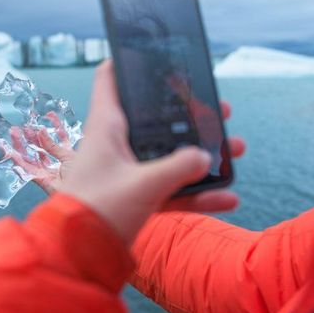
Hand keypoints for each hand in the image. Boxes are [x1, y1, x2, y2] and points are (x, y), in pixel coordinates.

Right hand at [8, 112, 75, 193]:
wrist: (82, 194)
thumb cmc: (83, 176)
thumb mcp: (69, 156)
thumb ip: (53, 145)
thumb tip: (41, 131)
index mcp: (68, 156)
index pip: (61, 137)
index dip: (55, 126)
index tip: (49, 115)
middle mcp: (57, 163)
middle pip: (41, 147)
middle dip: (32, 136)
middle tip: (24, 126)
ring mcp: (48, 172)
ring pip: (31, 156)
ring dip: (21, 145)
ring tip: (13, 133)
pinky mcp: (40, 181)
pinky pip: (26, 170)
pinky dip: (17, 161)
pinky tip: (9, 151)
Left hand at [53, 60, 243, 243]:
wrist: (77, 259)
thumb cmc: (98, 211)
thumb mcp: (144, 185)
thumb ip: (179, 168)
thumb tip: (205, 156)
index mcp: (106, 128)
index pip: (110, 81)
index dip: (126, 63)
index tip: (149, 53)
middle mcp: (115, 146)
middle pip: (155, 120)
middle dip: (190, 116)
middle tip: (219, 109)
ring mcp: (126, 173)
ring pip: (168, 156)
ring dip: (202, 156)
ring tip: (235, 150)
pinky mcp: (134, 199)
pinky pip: (170, 190)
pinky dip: (196, 194)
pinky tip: (228, 197)